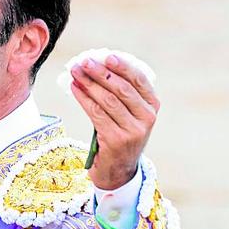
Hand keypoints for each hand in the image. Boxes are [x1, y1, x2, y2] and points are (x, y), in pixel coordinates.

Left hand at [69, 54, 159, 189]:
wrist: (118, 172)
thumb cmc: (120, 136)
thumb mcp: (128, 115)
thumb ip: (121, 94)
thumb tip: (96, 66)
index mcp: (153, 107)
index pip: (139, 81)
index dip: (123, 66)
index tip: (107, 56)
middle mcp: (147, 118)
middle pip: (122, 89)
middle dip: (101, 73)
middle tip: (84, 62)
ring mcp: (133, 131)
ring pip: (108, 100)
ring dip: (89, 83)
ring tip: (76, 72)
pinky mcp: (116, 140)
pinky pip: (96, 113)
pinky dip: (84, 98)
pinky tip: (75, 88)